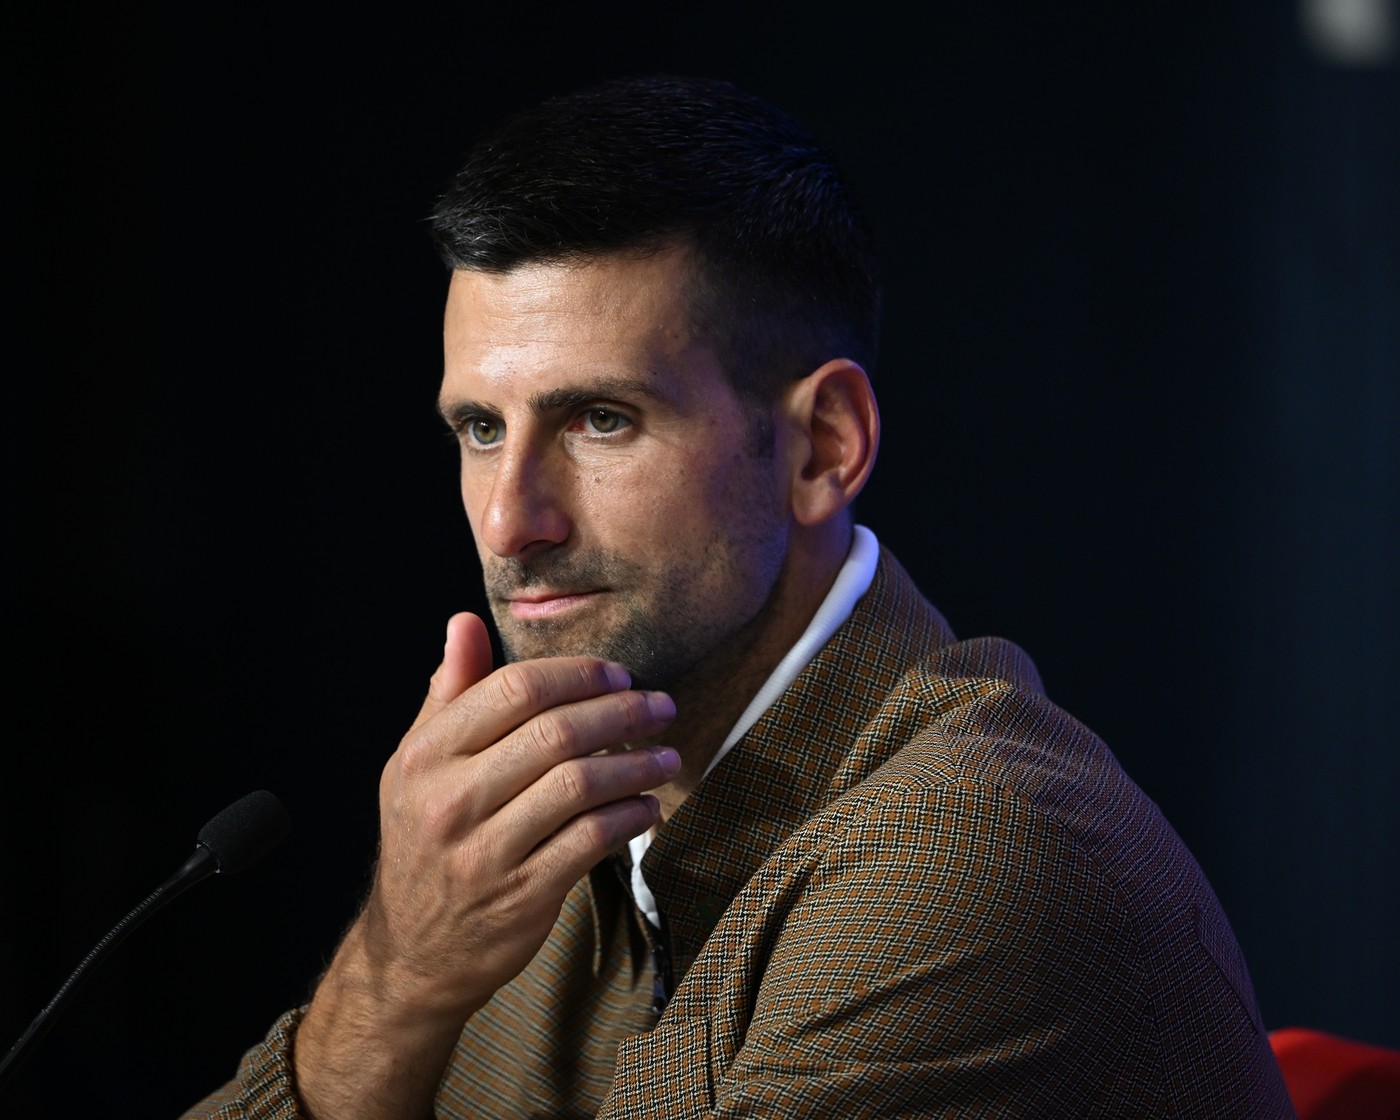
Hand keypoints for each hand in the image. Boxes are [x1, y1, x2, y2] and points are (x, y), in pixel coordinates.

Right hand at [294, 611, 678, 1118]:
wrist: (414, 950)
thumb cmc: (427, 837)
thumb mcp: (418, 764)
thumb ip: (449, 693)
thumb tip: (465, 622)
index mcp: (425, 756)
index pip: (514, 689)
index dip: (578, 673)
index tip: (618, 674)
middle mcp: (450, 800)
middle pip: (555, 733)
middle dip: (622, 712)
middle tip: (661, 706)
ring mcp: (485, 852)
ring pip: (581, 786)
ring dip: (637, 764)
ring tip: (667, 756)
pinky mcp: (522, 895)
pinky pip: (592, 841)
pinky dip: (630, 816)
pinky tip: (648, 805)